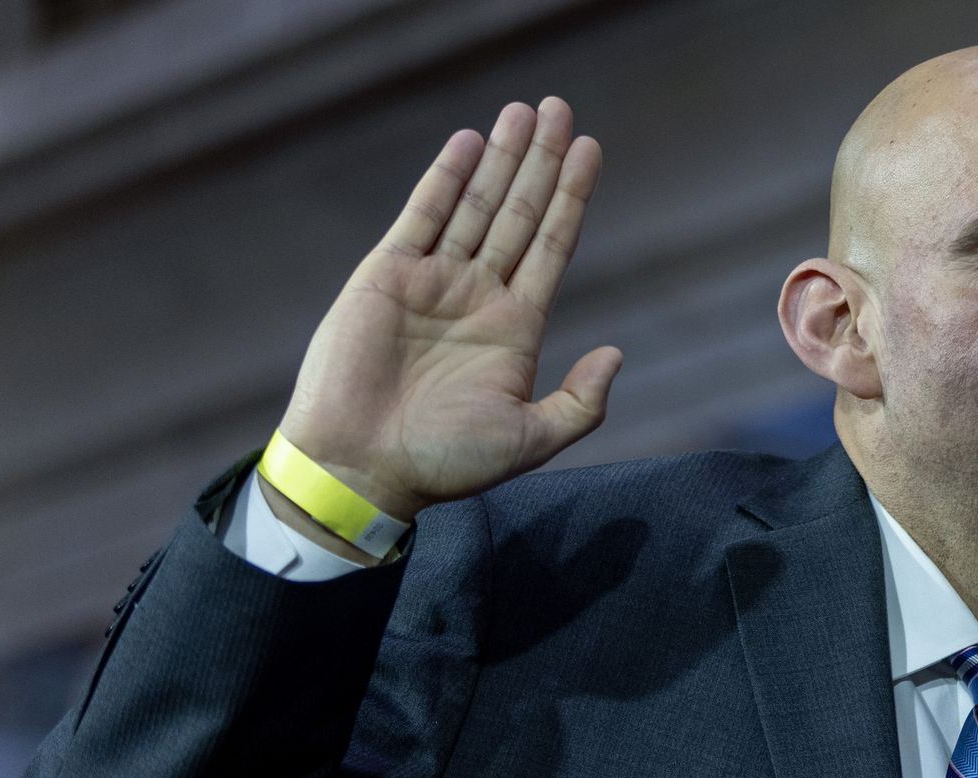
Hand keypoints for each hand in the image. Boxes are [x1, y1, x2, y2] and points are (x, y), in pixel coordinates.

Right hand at [275, 97, 621, 522]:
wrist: (362, 467)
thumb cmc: (444, 463)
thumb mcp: (529, 441)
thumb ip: (580, 403)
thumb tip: (616, 354)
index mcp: (516, 329)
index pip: (552, 246)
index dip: (573, 198)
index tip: (593, 151)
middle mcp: (479, 296)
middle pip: (520, 213)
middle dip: (542, 162)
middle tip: (562, 109)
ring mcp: (434, 281)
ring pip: (476, 205)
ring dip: (501, 158)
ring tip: (524, 111)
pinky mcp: (388, 275)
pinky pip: (423, 216)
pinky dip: (446, 178)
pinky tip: (471, 143)